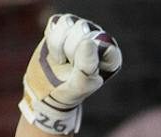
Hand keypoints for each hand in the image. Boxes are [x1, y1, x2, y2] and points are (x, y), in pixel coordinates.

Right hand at [20, 13, 120, 135]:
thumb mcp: (80, 85)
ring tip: (62, 60)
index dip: (86, 55)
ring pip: (68, 22)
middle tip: (71, 66)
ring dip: (59, 45)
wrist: (50, 90)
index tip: (82, 71)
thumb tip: (88, 41)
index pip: (101, 43)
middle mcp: (97, 38)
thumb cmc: (70, 90)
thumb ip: (87, 66)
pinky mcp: (63, 25)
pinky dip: (51, 38)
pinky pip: (56, 21)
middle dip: (70, 51)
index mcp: (110, 55)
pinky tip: (56, 51)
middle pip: (82, 29)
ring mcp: (80, 30)